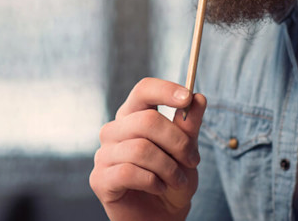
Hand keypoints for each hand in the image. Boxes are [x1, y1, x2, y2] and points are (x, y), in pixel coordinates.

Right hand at [90, 78, 206, 220]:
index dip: (164, 90)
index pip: (143, 90)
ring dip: (168, 167)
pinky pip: (128, 172)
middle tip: (193, 160)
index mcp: (133, 117)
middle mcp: (114, 131)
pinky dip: (152, 182)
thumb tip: (198, 97)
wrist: (162, 218)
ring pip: (141, 148)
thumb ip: (189, 126)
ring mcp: (104, 155)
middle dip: (177, 142)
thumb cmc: (171, 181)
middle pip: (146, 120)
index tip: (187, 98)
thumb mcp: (187, 152)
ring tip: (177, 180)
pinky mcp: (99, 179)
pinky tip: (158, 188)